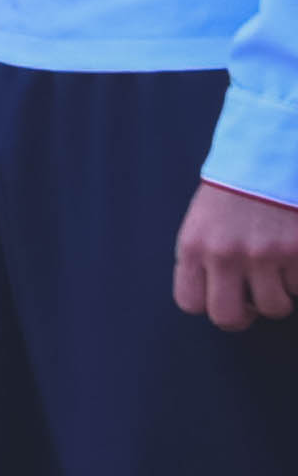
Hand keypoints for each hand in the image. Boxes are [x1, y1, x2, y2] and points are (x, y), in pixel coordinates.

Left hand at [178, 177, 297, 328]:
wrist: (267, 157)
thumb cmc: (232, 191)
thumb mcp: (201, 223)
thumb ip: (202, 259)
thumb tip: (212, 296)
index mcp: (193, 247)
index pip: (190, 303)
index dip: (209, 305)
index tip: (223, 297)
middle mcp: (225, 254)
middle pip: (228, 318)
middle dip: (243, 317)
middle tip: (253, 304)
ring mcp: (264, 254)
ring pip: (274, 307)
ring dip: (278, 296)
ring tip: (277, 274)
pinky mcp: (297, 251)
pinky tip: (291, 256)